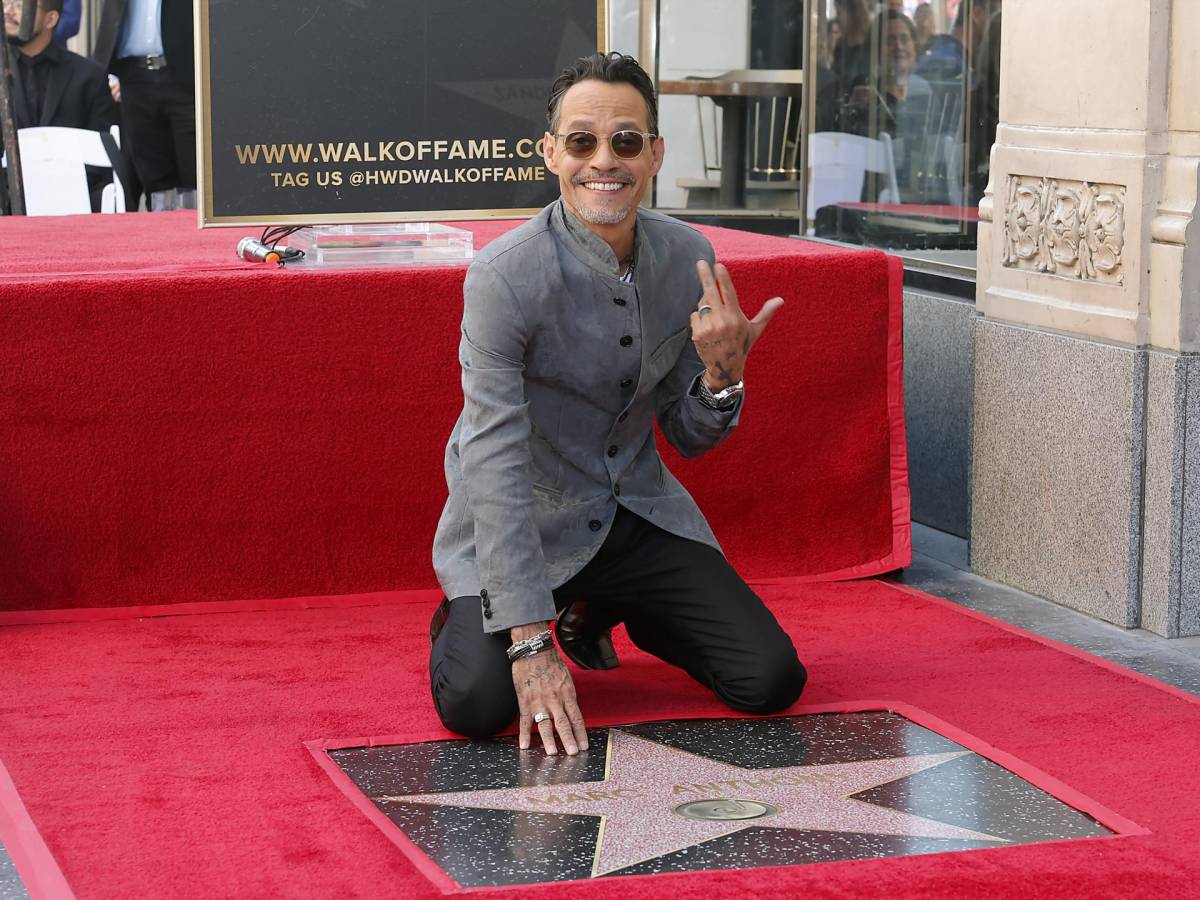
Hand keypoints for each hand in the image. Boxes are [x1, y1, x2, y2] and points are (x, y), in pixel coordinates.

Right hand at [510, 623, 588, 755]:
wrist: (534, 650)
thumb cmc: (551, 663)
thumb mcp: (566, 679)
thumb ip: (568, 696)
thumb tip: (571, 712)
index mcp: (567, 694)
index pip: (576, 717)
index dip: (580, 733)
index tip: (583, 746)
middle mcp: (555, 699)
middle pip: (563, 723)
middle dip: (568, 740)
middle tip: (572, 754)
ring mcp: (539, 701)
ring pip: (545, 724)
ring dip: (549, 740)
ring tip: (552, 753)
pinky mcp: (525, 701)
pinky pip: (525, 720)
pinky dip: (525, 734)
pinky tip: (525, 746)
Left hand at [690, 260, 783, 389]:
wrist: (725, 368)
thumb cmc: (741, 345)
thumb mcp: (755, 329)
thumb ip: (766, 313)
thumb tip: (780, 300)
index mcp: (736, 318)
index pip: (728, 293)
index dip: (723, 278)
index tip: (718, 265)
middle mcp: (722, 322)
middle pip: (711, 293)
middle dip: (705, 276)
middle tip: (700, 262)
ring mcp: (708, 328)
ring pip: (702, 305)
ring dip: (705, 305)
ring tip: (714, 317)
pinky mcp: (697, 334)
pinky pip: (695, 316)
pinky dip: (699, 317)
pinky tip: (707, 327)